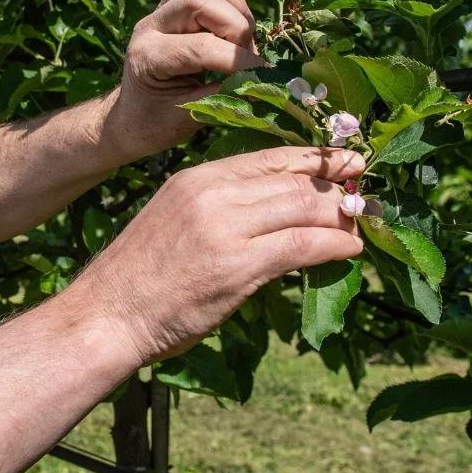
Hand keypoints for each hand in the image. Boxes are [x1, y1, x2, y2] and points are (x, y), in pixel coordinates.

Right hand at [69, 146, 365, 363]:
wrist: (106, 315)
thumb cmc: (139, 278)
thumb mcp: (176, 221)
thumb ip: (221, 209)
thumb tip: (273, 212)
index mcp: (197, 179)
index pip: (270, 157)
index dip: (315, 159)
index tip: (346, 162)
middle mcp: (212, 193)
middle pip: (293, 178)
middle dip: (337, 184)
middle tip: (365, 193)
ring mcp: (225, 227)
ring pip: (304, 206)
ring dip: (342, 214)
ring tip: (362, 222)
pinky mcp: (237, 266)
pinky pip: (302, 246)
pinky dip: (334, 245)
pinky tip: (350, 250)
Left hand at [101, 0, 263, 160]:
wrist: (130, 116)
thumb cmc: (156, 124)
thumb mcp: (189, 119)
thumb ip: (224, 96)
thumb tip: (264, 81)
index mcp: (147, 59)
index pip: (201, 47)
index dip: (239, 59)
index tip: (263, 74)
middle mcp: (148, 27)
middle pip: (197, 0)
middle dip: (235, 27)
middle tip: (246, 58)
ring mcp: (156, 12)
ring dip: (232, 8)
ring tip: (241, 41)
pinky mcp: (167, 5)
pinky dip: (226, 1)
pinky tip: (234, 28)